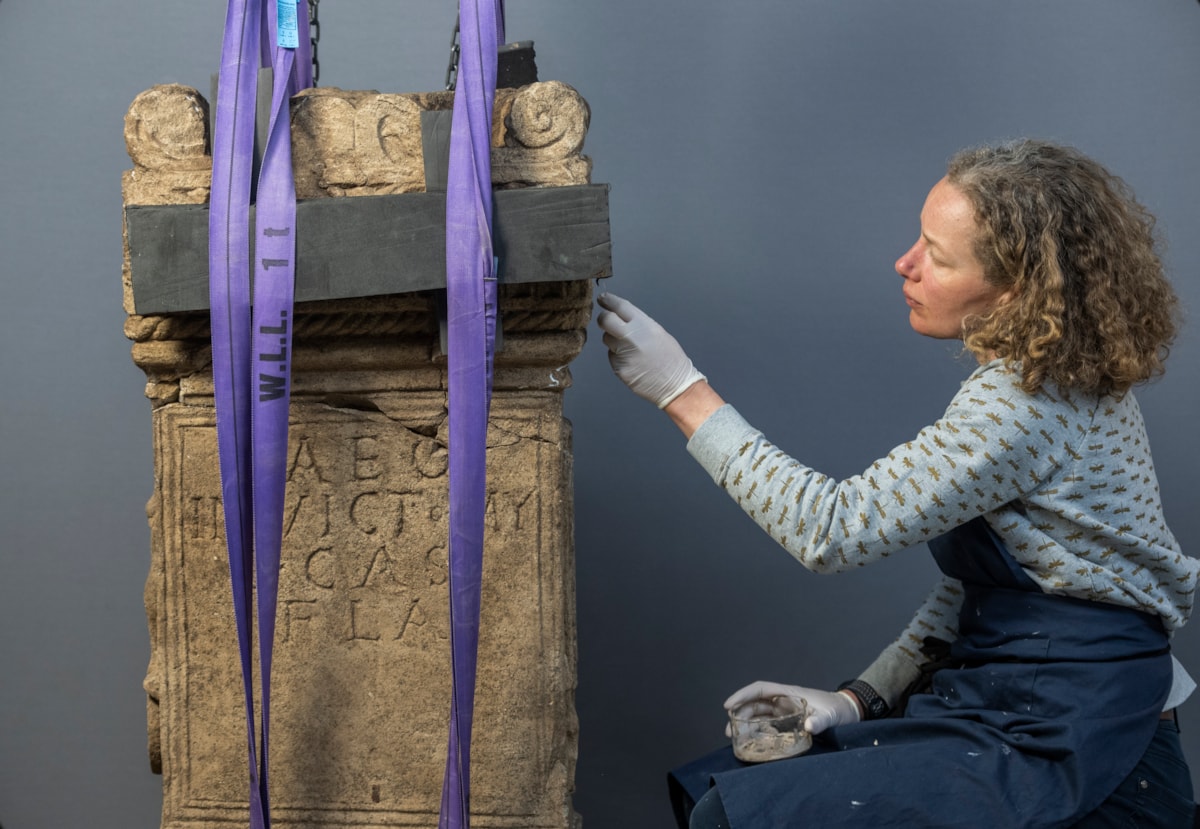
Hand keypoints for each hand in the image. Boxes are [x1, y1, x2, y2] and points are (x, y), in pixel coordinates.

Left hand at [595, 293, 705, 407]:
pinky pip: (612, 357)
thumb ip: (638, 324)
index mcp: (644, 326)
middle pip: (605, 320)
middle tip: (606, 320)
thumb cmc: (670, 359)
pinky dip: (618, 357)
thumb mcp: (658, 333)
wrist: (675, 384)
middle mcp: (632, 337)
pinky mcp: (619, 368)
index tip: (603, 299)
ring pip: (607, 339)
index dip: (609, 301)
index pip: (620, 306)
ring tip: (632, 349)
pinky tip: (633, 362)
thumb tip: (620, 317)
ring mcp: (623, 354)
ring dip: (613, 340)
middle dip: (603, 318)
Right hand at [723, 681, 860, 735]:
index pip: (760, 690)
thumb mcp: (830, 715)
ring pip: (760, 714)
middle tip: (729, 730)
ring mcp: (785, 711)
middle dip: (740, 714)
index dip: (742, 695)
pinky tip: (753, 740)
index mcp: (789, 693)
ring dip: (746, 723)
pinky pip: (768, 724)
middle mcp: (784, 701)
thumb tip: (809, 726)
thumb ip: (820, 721)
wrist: (848, 713)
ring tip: (736, 737)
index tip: (728, 706)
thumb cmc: (838, 709)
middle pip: (755, 703)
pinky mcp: (789, 722)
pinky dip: (758, 731)